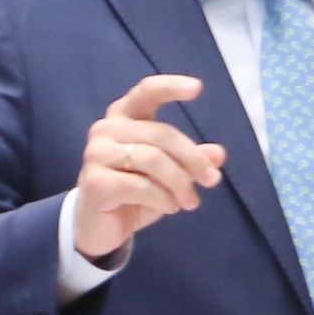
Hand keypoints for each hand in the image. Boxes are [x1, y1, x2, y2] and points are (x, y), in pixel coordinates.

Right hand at [73, 74, 228, 260]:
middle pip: (161, 134)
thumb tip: (218, 154)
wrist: (100, 228)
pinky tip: (170, 207)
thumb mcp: (169, 175)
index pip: (146, 92)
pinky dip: (164, 199)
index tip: (197, 88)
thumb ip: (190, 161)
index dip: (170, 87)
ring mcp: (96, 154)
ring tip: (190, 202)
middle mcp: (105, 129)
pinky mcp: (95, 182)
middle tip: (212, 181)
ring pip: (153, 159)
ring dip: (180, 183)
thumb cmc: (134, 193)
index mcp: (123, 117)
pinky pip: (141, 186)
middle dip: (193, 159)